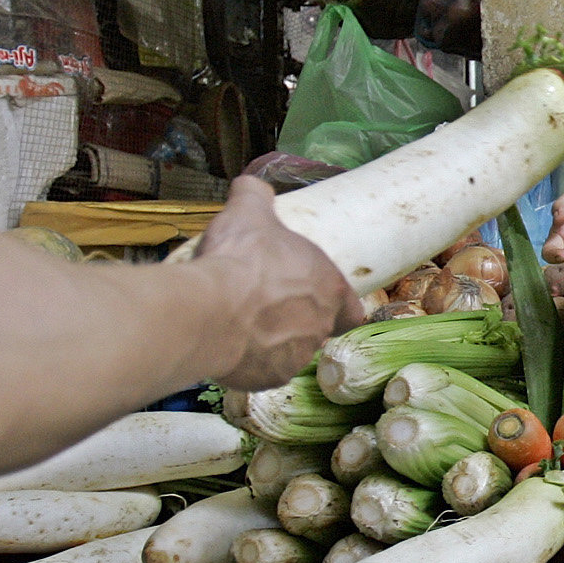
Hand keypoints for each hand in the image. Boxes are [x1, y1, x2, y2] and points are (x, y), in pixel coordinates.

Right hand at [200, 176, 364, 388]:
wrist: (211, 311)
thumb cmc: (241, 260)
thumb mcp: (248, 213)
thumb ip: (254, 196)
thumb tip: (252, 184)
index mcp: (329, 290)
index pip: (352, 308)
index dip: (338, 304)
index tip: (318, 298)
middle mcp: (321, 327)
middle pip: (317, 328)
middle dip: (296, 318)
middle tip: (266, 305)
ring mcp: (297, 357)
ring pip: (291, 351)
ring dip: (273, 341)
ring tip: (243, 324)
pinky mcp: (269, 378)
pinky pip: (263, 370)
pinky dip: (250, 361)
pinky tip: (230, 345)